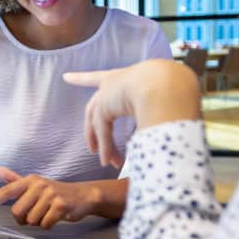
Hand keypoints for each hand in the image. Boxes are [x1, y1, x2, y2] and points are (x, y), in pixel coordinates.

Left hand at [0, 167, 101, 228]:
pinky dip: (48, 225)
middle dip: (24, 219)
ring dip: (38, 222)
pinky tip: (55, 217)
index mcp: (30, 180)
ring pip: (32, 220)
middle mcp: (39, 185)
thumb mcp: (36, 184)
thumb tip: (0, 170)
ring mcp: (50, 195)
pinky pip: (45, 224)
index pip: (7, 191)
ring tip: (48, 213)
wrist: (83, 195)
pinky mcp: (61, 206)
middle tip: (35, 214)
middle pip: (18, 212)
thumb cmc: (56, 192)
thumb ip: (16, 180)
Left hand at [63, 60, 200, 165]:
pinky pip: (103, 130)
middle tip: (92, 148)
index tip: (65, 77)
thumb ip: (157, 111)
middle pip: (94, 107)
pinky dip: (106, 147)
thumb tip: (164, 125)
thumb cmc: (173, 86)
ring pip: (98, 122)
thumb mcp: (163, 98)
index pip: (99, 77)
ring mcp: (106, 94)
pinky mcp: (104, 106)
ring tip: (108, 162)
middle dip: (92, 129)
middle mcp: (113, 83)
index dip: (82, 78)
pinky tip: (109, 162)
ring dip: (102, 144)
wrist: (168, 82)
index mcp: (127, 76)